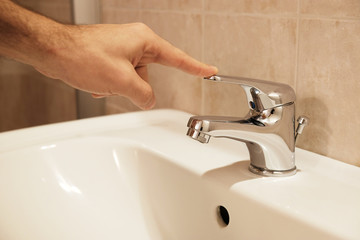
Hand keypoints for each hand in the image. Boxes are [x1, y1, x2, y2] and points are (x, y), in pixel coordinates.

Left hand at [35, 23, 217, 109]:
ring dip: (120, 86)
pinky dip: (111, 84)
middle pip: (149, 74)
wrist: (53, 50)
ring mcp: (122, 48)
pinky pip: (120, 76)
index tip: (210, 71)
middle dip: (135, 86)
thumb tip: (148, 101)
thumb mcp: (122, 81)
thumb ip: (143, 95)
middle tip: (118, 85)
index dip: (195, 67)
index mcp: (144, 41)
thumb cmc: (84, 56)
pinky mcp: (111, 55)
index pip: (177, 58)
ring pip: (133, 78)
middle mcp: (135, 42)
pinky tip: (96, 83)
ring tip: (101, 81)